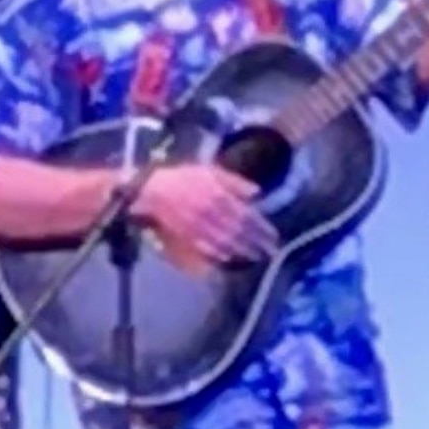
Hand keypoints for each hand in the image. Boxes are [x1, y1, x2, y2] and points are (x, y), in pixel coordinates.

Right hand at [134, 164, 279, 273]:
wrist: (154, 189)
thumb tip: (257, 192)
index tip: (275, 236)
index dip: (262, 227)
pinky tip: (231, 258)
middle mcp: (214, 214)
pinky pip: (208, 248)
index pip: (248, 216)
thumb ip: (235, 182)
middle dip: (257, 243)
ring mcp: (201, 228)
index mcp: (221, 197)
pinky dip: (221, 255)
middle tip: (272, 252)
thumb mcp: (212, 170)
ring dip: (243, 252)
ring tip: (256, 258)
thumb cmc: (184, 177)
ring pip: (226, 243)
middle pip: (240, 232)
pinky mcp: (188, 236)